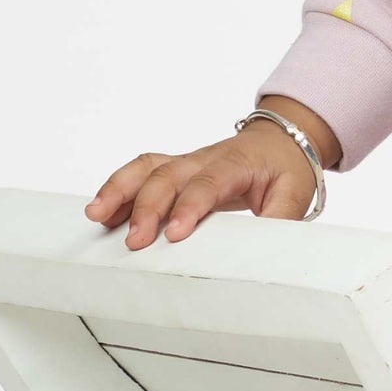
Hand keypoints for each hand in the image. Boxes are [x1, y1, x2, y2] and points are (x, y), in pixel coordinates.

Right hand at [84, 108, 330, 250]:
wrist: (280, 141)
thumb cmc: (285, 168)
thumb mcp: (295, 193)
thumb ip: (281, 219)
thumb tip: (267, 249)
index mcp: (236, 163)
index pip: (208, 183)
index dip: (190, 206)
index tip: (175, 234)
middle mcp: (204, 159)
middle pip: (169, 176)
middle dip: (148, 207)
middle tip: (135, 242)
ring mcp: (186, 162)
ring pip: (146, 168)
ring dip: (120, 190)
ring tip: (97, 216)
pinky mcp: (174, 169)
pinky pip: (140, 172)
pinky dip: (118, 188)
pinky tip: (100, 211)